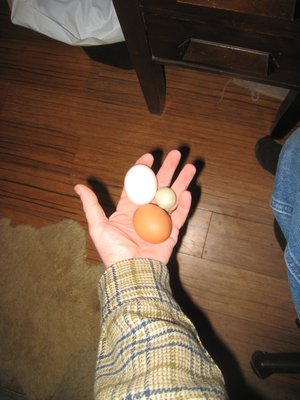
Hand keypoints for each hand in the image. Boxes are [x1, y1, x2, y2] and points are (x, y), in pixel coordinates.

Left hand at [75, 150, 195, 266]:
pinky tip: (188, 192)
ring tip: (190, 168)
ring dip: (181, 183)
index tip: (151, 156)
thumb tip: (78, 186)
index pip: (138, 184)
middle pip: (159, 186)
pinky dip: (184, 205)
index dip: (143, 170)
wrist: (131, 272)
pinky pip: (180, 216)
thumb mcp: (98, 226)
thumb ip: (91, 205)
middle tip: (176, 154)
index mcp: (129, 209)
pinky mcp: (171, 233)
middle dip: (168, 170)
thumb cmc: (113, 251)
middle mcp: (145, 212)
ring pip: (172, 198)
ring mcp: (160, 222)